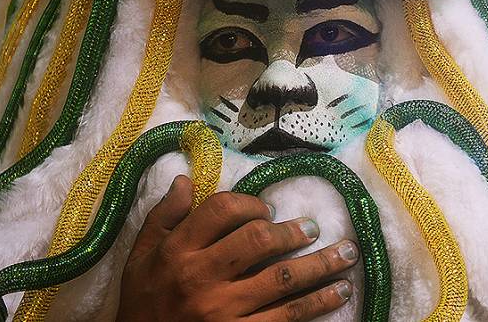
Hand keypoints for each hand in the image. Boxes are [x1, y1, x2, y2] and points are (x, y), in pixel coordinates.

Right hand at [117, 175, 358, 321]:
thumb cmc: (143, 302)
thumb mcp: (140, 257)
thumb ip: (163, 217)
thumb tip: (184, 180)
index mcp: (176, 251)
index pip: (221, 211)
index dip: (250, 203)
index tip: (267, 209)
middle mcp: (200, 278)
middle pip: (258, 241)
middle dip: (292, 231)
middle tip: (312, 228)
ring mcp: (223, 311)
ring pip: (283, 279)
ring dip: (322, 265)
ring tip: (347, 255)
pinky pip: (287, 317)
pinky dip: (318, 304)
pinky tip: (339, 293)